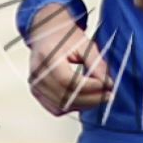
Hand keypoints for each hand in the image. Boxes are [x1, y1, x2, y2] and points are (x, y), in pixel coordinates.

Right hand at [23, 3, 116, 117]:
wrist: (47, 33)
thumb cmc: (64, 36)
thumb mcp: (84, 44)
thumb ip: (97, 63)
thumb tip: (108, 83)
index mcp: (46, 56)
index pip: (67, 80)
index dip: (89, 87)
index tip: (106, 85)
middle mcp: (36, 73)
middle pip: (65, 96)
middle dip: (91, 99)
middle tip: (108, 95)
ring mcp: (34, 84)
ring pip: (62, 106)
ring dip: (84, 105)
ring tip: (99, 96)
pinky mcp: (36, 92)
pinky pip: (55, 109)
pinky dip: (72, 107)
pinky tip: (84, 99)